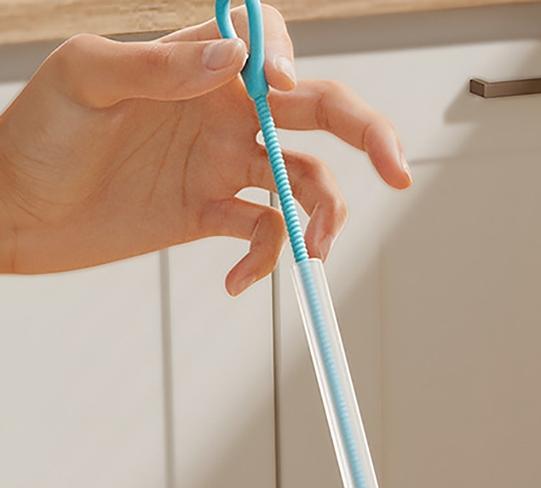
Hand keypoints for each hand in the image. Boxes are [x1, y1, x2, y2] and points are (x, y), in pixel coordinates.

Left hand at [0, 5, 410, 291]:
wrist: (14, 213)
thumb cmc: (34, 135)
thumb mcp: (85, 82)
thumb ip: (157, 66)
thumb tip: (239, 62)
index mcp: (196, 66)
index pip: (270, 45)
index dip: (291, 61)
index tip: (284, 90)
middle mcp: (222, 111)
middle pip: (317, 114)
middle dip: (366, 137)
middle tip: (397, 171)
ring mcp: (223, 165)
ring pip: (303, 183)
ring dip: (321, 217)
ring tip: (314, 253)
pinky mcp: (213, 214)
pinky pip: (263, 235)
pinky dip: (262, 261)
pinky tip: (236, 282)